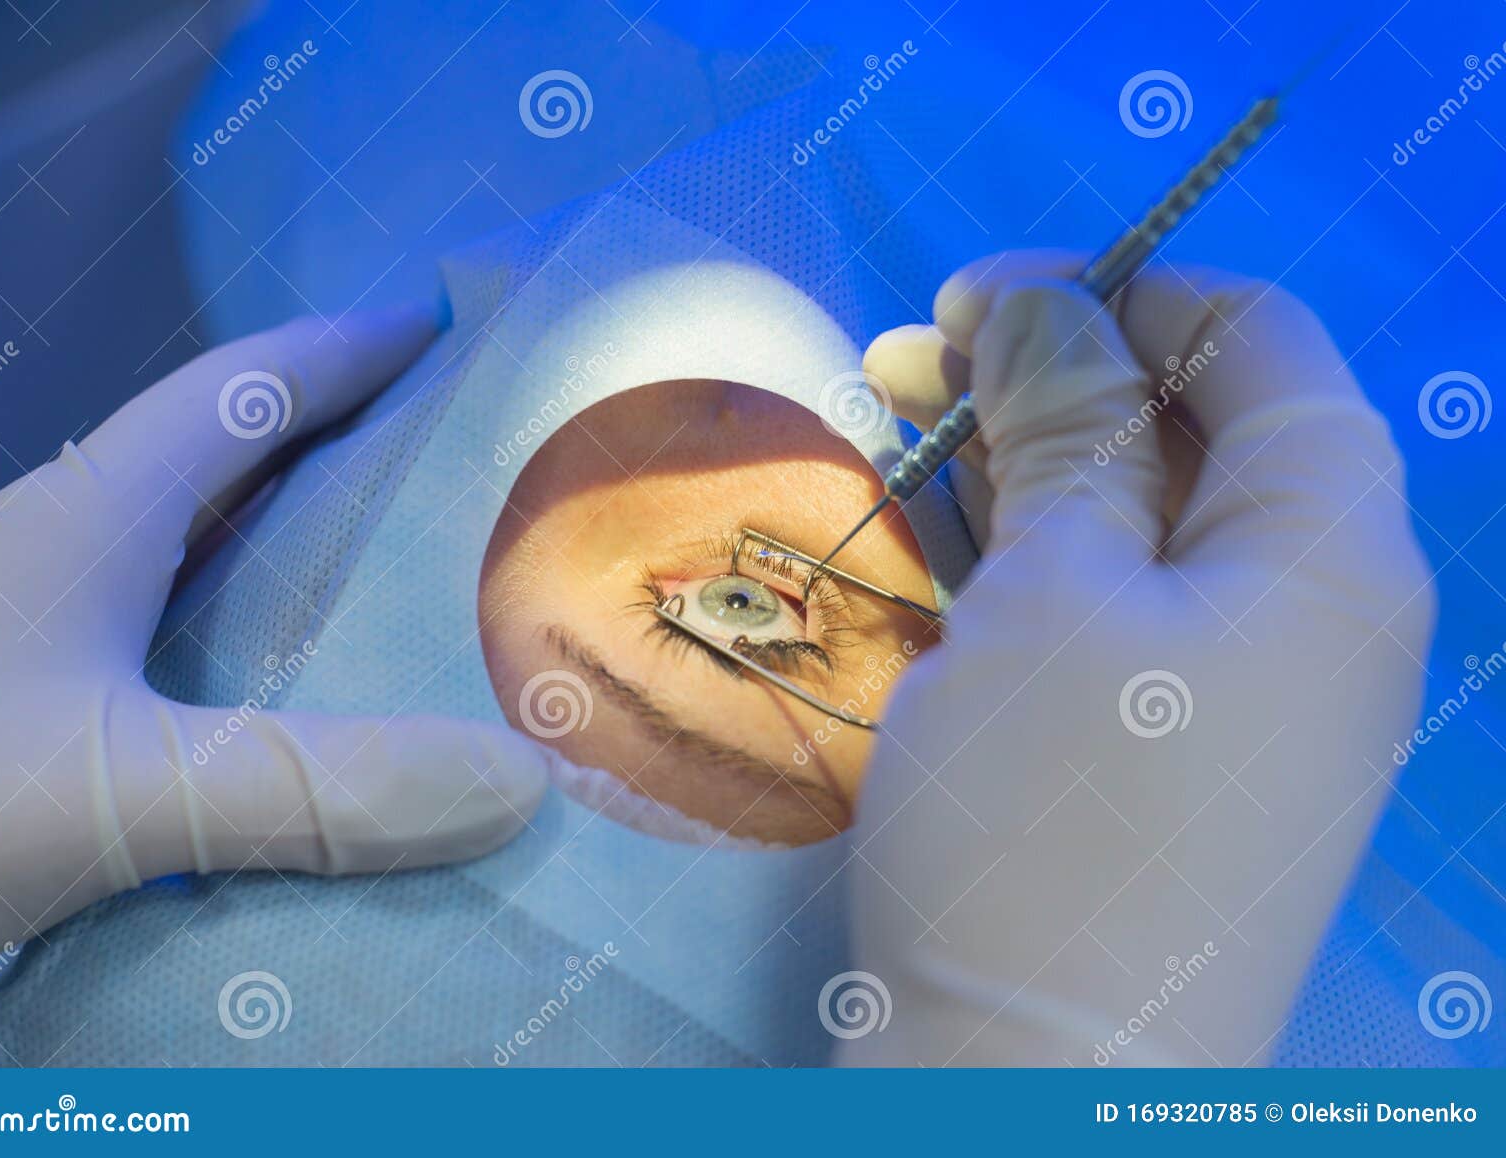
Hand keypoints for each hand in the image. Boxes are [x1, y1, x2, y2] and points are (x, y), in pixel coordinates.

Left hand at [0, 308, 553, 984]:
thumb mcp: (118, 796)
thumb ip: (311, 789)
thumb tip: (510, 781)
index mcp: (80, 519)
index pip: (237, 390)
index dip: (342, 349)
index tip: (437, 322)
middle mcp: (40, 548)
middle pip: (207, 457)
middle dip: (326, 441)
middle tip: (441, 462)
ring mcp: (4, 624)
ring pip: (167, 549)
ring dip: (270, 543)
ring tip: (378, 579)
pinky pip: (138, 632)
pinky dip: (219, 637)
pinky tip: (257, 702)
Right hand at [842, 251, 1433, 1064]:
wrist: (1039, 1089)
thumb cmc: (1053, 819)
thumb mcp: (1051, 594)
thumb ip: (1064, 427)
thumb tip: (1043, 303)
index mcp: (1332, 544)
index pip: (1258, 341)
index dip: (1118, 291)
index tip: (972, 299)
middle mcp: (1315, 608)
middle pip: (1195, 429)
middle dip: (1051, 375)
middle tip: (902, 368)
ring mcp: (1247, 690)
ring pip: (1143, 523)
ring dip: (1026, 466)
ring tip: (898, 441)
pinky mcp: (1175, 752)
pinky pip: (1118, 612)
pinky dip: (1032, 559)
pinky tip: (934, 542)